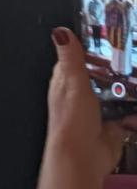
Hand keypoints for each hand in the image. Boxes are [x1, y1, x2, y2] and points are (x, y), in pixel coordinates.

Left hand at [47, 27, 131, 179]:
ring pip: (117, 93)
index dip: (91, 49)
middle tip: (132, 60)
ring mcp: (98, 109)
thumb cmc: (71, 120)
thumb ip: (71, 57)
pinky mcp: (113, 124)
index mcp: (66, 81)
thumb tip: (60, 31)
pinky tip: (134, 104)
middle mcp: (81, 94)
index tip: (109, 39)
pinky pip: (128, 113)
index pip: (77, 59)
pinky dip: (133, 110)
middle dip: (116, 69)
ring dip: (128, 89)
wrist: (84, 156)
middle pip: (101, 75)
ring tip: (136, 80)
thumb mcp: (73, 81)